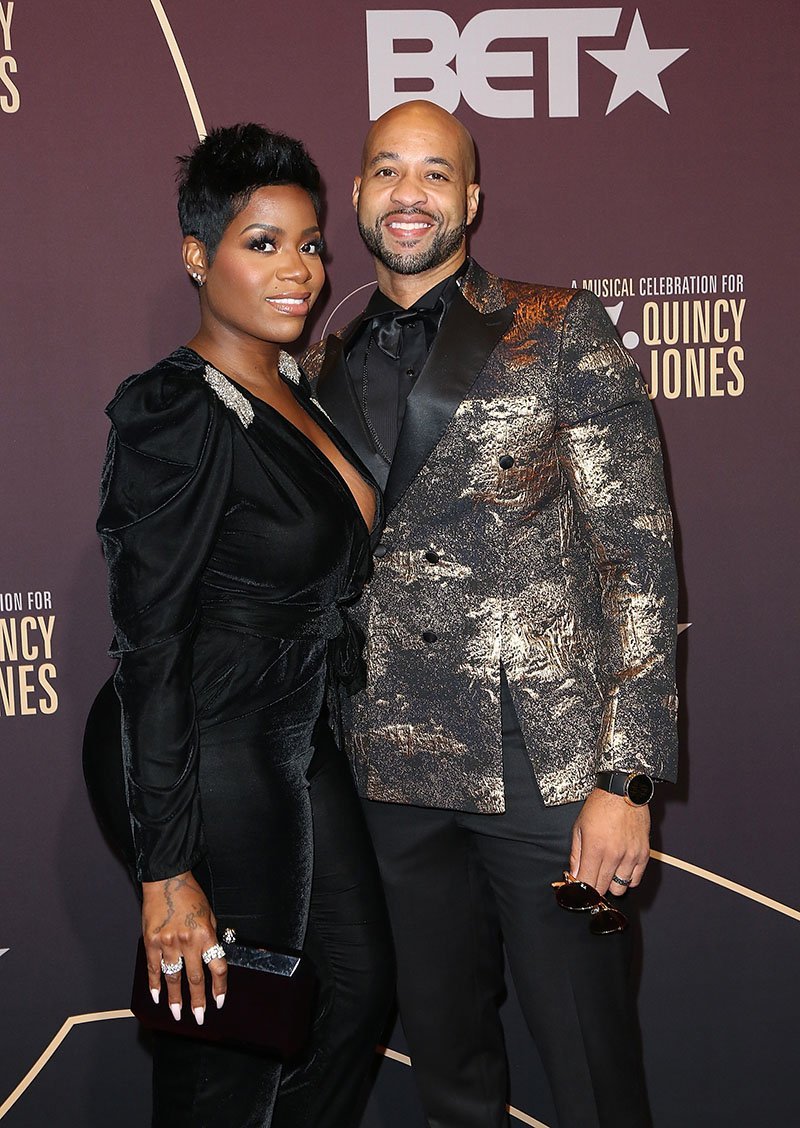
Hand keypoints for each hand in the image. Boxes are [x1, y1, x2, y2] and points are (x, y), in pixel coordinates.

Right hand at [141, 871, 227, 1023]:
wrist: (166, 880)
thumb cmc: (190, 895)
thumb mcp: (209, 914)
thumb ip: (210, 938)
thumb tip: (211, 958)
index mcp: (206, 934)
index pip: (217, 967)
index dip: (219, 988)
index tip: (219, 1001)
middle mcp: (188, 941)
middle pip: (195, 979)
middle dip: (197, 1001)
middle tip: (199, 1017)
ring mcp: (168, 943)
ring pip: (173, 978)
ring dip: (175, 999)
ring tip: (177, 1014)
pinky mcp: (152, 942)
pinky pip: (154, 969)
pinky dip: (155, 985)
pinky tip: (157, 997)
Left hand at [569, 789, 649, 896]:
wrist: (623, 791)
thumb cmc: (600, 806)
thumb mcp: (579, 827)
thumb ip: (576, 854)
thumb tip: (574, 874)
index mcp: (595, 848)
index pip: (587, 884)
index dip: (581, 890)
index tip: (579, 888)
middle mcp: (614, 855)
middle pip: (602, 889)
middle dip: (593, 887)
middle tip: (591, 877)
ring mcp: (630, 856)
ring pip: (619, 888)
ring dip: (611, 883)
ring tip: (607, 871)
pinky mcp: (643, 854)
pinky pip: (635, 880)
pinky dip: (627, 879)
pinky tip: (620, 869)